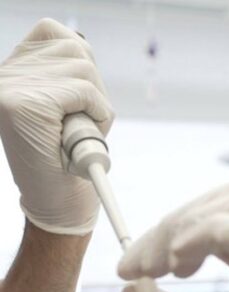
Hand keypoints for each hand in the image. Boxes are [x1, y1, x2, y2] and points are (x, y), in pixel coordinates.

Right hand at [0, 18, 113, 234]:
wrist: (58, 201)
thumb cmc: (67, 156)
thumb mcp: (65, 106)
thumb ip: (66, 72)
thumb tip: (81, 45)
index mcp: (11, 71)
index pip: (53, 31)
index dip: (81, 64)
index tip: (80, 97)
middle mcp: (4, 74)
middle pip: (75, 48)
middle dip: (94, 86)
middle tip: (83, 121)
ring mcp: (10, 87)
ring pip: (83, 68)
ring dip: (97, 102)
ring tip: (79, 129)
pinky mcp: (23, 104)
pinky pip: (84, 90)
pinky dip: (97, 110)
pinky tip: (83, 131)